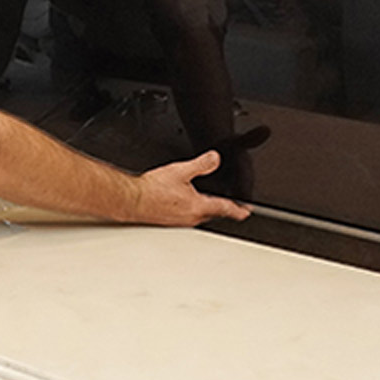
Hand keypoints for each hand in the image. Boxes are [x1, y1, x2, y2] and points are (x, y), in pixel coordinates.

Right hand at [131, 151, 250, 226]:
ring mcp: (180, 221)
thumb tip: (215, 158)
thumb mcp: (181, 171)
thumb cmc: (152, 189)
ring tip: (206, 201)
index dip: (238, 209)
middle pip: (213, 214)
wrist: (132, 200)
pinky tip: (183, 202)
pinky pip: (187, 216)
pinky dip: (191, 210)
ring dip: (205, 209)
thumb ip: (201, 164)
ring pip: (200, 216)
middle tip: (230, 206)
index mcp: (198, 206)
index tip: (246, 212)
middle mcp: (191, 217)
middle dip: (222, 209)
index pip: (225, 208)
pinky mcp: (170, 221)